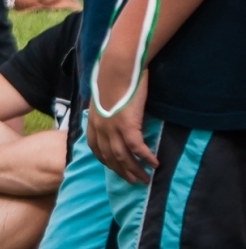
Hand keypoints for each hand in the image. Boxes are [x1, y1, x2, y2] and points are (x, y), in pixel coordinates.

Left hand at [87, 47, 158, 184]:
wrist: (116, 67)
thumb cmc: (112, 78)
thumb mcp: (102, 97)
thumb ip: (105, 109)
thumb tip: (112, 113)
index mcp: (93, 122)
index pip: (96, 149)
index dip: (106, 162)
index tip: (115, 169)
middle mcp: (100, 129)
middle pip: (110, 158)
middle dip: (121, 172)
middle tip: (133, 181)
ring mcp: (112, 129)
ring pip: (123, 157)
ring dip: (135, 170)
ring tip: (145, 179)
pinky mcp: (127, 125)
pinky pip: (137, 148)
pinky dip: (146, 158)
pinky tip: (155, 164)